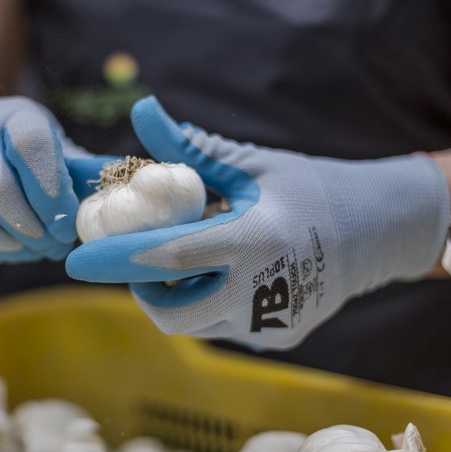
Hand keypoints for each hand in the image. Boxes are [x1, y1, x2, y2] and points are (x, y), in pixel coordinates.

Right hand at [0, 96, 109, 264]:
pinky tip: (8, 251)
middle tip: (54, 246)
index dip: (50, 188)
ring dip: (6, 244)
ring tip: (33, 251)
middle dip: (30, 226)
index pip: (28, 143)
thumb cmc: (22, 152)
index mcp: (12, 117)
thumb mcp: (55, 148)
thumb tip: (127, 187)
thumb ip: (83, 171)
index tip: (67, 221)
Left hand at [66, 96, 448, 348]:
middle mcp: (264, 291)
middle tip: (142, 265)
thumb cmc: (310, 189)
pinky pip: (222, 328)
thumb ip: (194, 148)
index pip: (173, 256)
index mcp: (258, 240)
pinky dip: (208, 304)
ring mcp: (272, 324)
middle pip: (174, 314)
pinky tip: (228, 277)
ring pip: (195, 324)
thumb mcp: (253, 165)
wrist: (374, 233)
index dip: (119, 258)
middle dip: (143, 292)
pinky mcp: (278, 339)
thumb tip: (142, 111)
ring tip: (192, 263)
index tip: (76, 260)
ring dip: (176, 296)